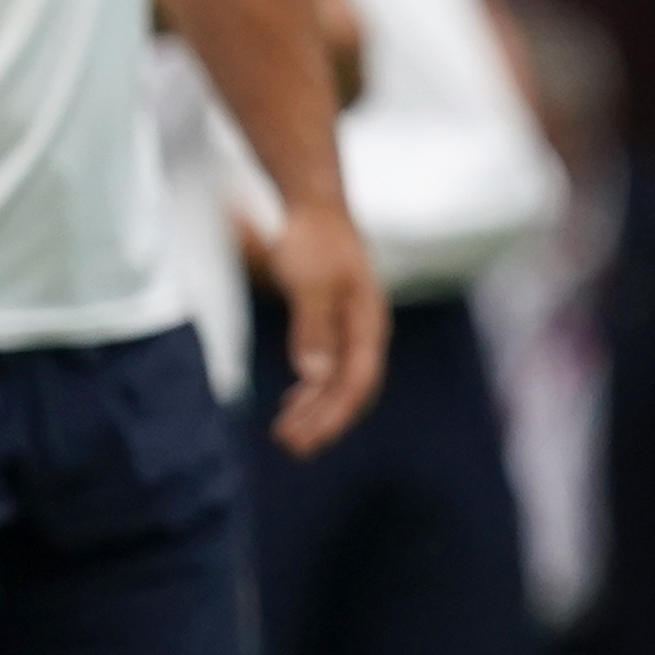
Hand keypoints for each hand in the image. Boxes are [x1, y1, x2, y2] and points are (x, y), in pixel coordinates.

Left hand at [255, 199, 391, 459]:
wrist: (312, 206)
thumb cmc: (314, 239)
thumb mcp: (311, 282)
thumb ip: (313, 328)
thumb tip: (314, 375)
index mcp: (368, 324)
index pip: (358, 382)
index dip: (335, 414)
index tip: (309, 438)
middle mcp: (364, 331)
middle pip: (351, 389)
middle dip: (324, 421)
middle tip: (291, 447)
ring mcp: (349, 328)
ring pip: (338, 382)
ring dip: (314, 410)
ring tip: (287, 434)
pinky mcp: (332, 324)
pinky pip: (327, 368)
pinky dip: (311, 391)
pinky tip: (295, 401)